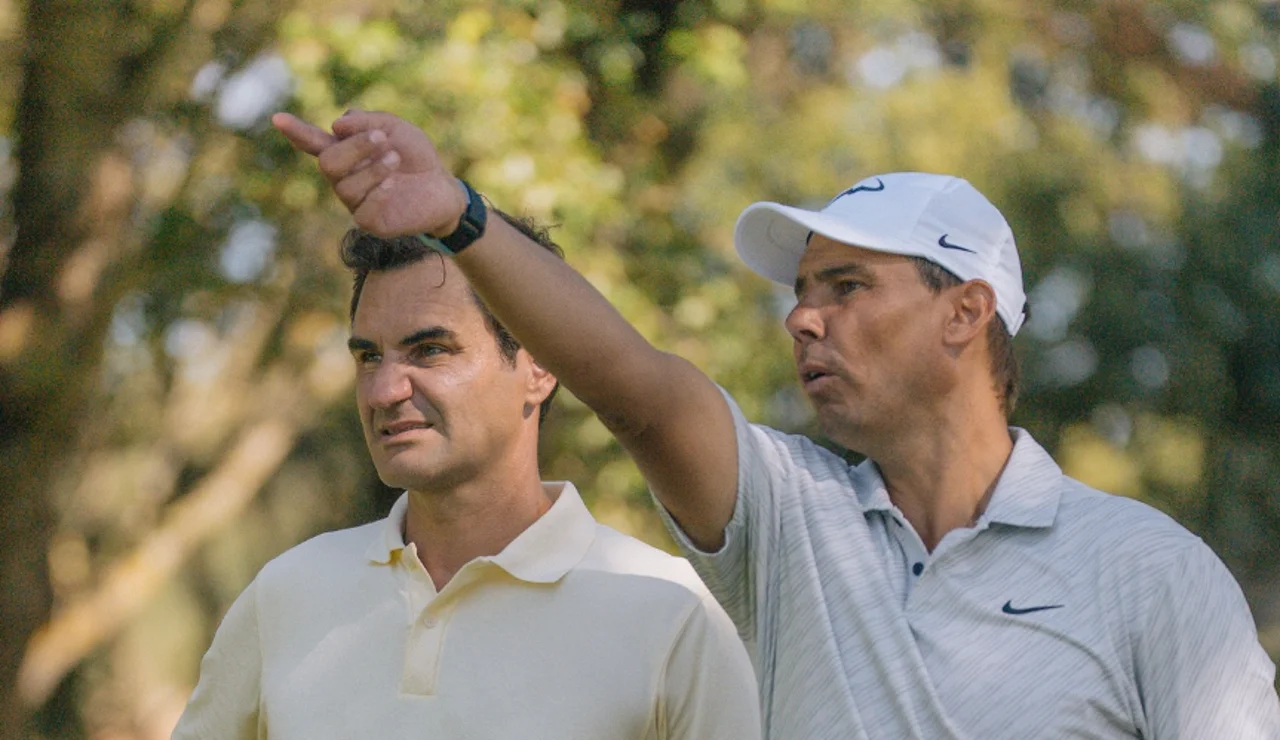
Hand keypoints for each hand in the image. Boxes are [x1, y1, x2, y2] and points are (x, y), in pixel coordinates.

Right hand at [270, 110, 466, 237]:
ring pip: (345, 186)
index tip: (277, 119)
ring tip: (397, 159)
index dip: (296, 132)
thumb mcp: (396, 129)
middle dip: (354, 148)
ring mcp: (356, 203)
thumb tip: (336, 125)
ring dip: (373, 168)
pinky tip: (394, 184)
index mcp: (346, 153)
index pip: (314, 143)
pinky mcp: (371, 223)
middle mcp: (344, 179)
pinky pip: (362, 211)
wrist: (443, 188)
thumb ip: (367, 122)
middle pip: (328, 163)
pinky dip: (378, 193)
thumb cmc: (416, 157)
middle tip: (383, 139)